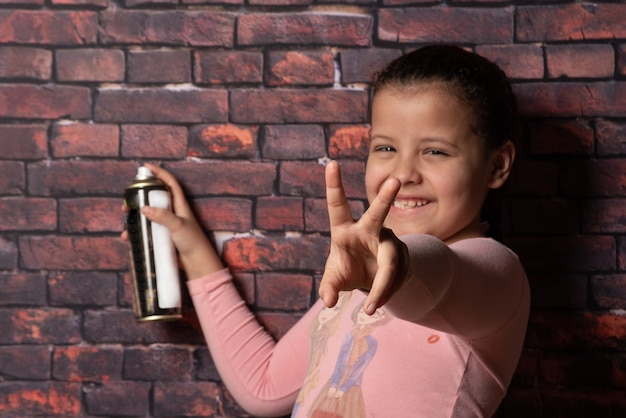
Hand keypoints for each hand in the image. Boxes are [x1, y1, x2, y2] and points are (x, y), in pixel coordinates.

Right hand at [121, 163, 223, 279]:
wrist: (197, 263)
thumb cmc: (193, 241)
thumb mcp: (178, 226)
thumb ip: (162, 216)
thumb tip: (144, 208)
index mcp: (180, 205)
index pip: (170, 183)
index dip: (160, 173)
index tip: (146, 166)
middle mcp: (173, 213)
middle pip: (154, 199)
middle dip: (140, 197)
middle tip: (127, 200)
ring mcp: (167, 225)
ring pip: (147, 215)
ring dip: (136, 216)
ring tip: (126, 217)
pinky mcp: (162, 237)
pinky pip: (146, 231)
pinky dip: (137, 232)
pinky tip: (128, 237)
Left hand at [318, 161, 408, 314]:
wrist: (372, 281)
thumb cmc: (348, 271)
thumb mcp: (335, 279)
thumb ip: (329, 287)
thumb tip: (328, 300)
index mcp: (345, 229)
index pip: (338, 205)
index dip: (334, 185)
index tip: (331, 163)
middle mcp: (369, 229)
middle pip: (378, 213)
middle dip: (386, 198)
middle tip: (395, 181)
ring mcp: (387, 240)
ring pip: (390, 261)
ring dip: (382, 286)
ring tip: (370, 308)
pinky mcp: (402, 254)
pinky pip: (397, 275)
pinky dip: (386, 293)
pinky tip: (377, 302)